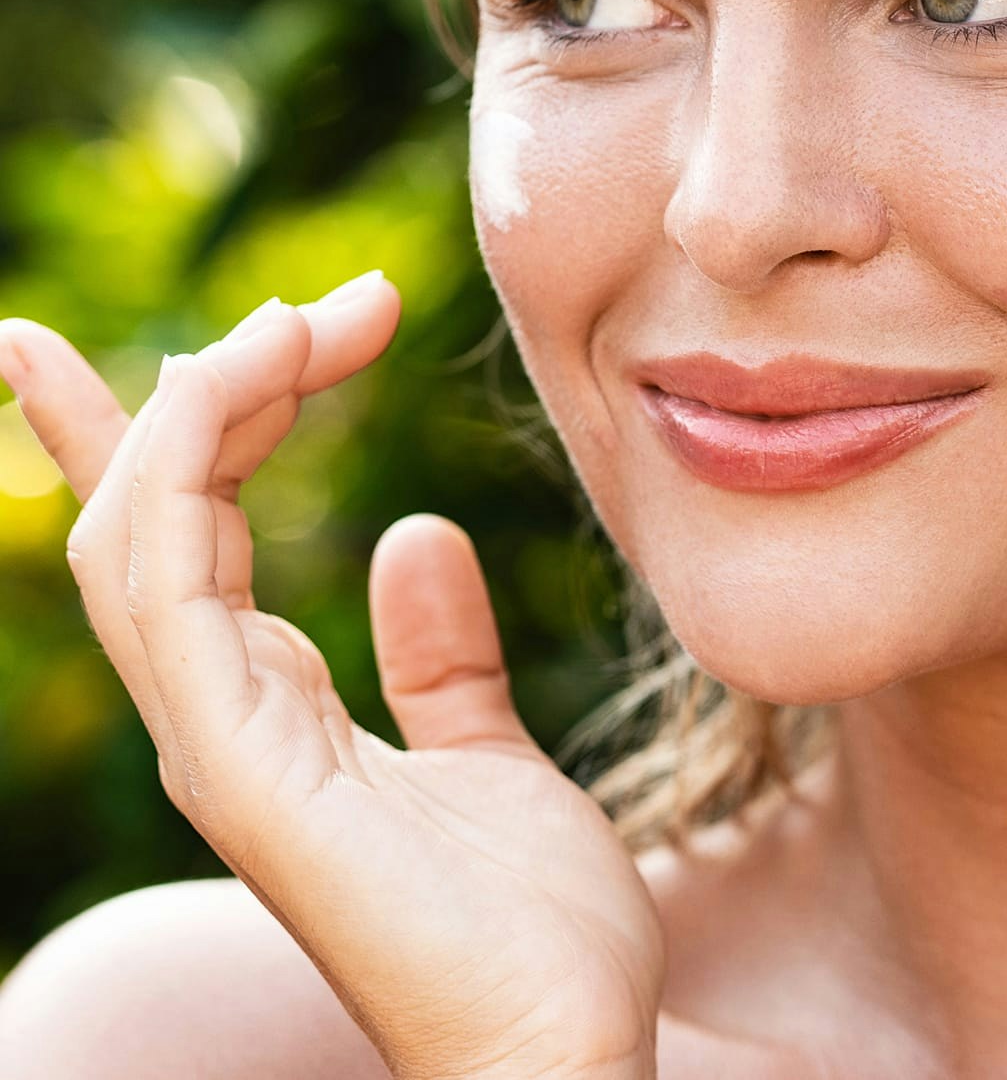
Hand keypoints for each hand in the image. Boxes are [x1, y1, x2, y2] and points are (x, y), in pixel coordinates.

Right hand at [0, 277, 664, 1079]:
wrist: (563, 1040)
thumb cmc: (529, 923)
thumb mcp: (489, 751)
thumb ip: (439, 657)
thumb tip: (413, 538)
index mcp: (268, 709)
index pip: (179, 541)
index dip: (160, 431)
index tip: (199, 325)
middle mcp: (220, 718)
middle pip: (140, 519)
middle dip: (184, 391)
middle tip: (316, 304)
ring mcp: (218, 744)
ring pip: (141, 534)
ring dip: (200, 406)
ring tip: (298, 324)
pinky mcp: (241, 768)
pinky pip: (170, 591)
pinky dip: (183, 475)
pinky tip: (249, 388)